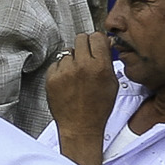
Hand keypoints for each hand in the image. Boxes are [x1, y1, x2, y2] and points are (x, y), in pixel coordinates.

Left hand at [45, 33, 120, 164]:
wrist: (80, 127)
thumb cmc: (98, 108)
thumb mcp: (112, 83)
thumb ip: (108, 61)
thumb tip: (106, 43)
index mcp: (100, 66)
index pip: (96, 37)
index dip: (97, 41)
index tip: (96, 45)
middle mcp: (82, 66)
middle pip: (81, 38)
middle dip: (84, 46)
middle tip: (86, 57)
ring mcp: (65, 72)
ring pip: (68, 51)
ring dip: (72, 59)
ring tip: (76, 74)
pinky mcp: (52, 78)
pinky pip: (56, 63)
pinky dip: (61, 69)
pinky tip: (67, 82)